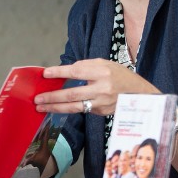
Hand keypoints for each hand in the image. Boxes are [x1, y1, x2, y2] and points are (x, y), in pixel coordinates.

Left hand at [35, 59, 158, 115]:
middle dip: (52, 96)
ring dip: (55, 107)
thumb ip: (86, 67)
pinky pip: (80, 110)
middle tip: (37, 98)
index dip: (59, 73)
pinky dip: (67, 109)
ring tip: (41, 107)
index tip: (45, 73)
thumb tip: (64, 71)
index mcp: (103, 72)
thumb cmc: (120, 76)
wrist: (140, 94)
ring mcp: (101, 103)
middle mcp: (102, 88)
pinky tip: (56, 108)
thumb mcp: (106, 64)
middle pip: (72, 94)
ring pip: (73, 107)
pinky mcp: (100, 112)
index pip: (76, 72)